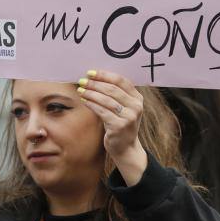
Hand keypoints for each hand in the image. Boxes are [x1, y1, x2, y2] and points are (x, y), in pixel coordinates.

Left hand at [78, 70, 146, 185]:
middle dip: (95, 83)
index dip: (105, 75)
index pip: (121, 81)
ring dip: (91, 93)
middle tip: (83, 80)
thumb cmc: (120, 124)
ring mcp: (129, 117)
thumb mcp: (123, 108)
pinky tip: (84, 100)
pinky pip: (102, 111)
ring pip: (106, 100)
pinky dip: (91, 104)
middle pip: (113, 89)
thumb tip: (93, 78)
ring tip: (81, 90)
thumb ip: (115, 94)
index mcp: (138, 98)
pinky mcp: (119, 126)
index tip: (91, 72)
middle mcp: (136, 107)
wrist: (126, 148)